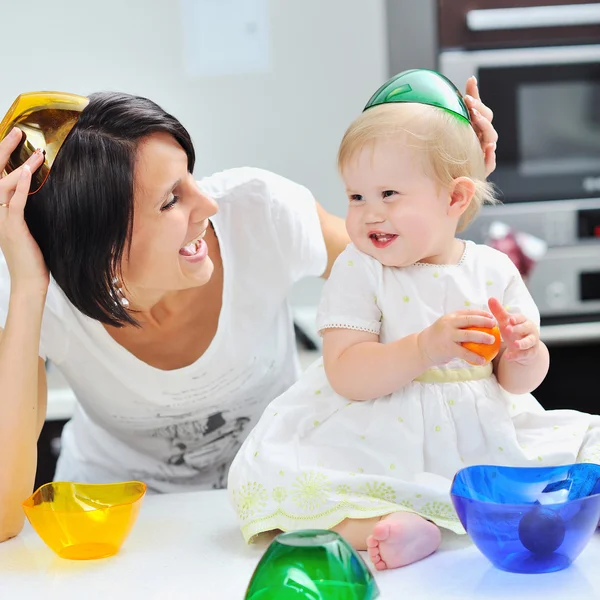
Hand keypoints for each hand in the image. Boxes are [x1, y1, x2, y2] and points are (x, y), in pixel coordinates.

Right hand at [0, 129, 48, 294]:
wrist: (30, 282)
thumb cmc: (34, 256)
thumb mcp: (33, 227)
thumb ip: (33, 208)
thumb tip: (46, 190)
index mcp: (1, 210)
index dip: (3, 157)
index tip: (16, 139)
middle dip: (4, 151)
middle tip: (18, 132)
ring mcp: (3, 220)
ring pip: (3, 186)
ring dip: (19, 167)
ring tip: (36, 153)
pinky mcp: (14, 230)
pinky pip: (14, 204)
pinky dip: (20, 187)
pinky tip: (29, 174)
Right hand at [417, 309, 497, 366]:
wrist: (422, 348)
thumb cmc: (439, 337)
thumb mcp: (448, 325)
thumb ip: (461, 323)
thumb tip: (482, 322)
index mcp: (451, 317)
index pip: (469, 312)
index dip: (482, 313)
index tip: (492, 316)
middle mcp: (449, 324)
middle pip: (470, 320)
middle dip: (484, 321)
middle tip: (495, 325)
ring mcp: (448, 335)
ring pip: (469, 335)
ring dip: (482, 337)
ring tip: (492, 340)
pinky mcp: (448, 348)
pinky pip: (464, 353)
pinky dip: (475, 356)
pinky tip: (483, 360)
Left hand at [464, 76, 497, 176]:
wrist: (451, 174)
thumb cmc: (458, 146)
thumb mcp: (462, 122)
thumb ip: (469, 102)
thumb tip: (471, 78)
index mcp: (480, 128)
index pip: (483, 112)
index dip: (477, 102)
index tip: (467, 95)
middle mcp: (484, 139)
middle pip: (488, 122)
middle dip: (480, 111)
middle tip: (469, 102)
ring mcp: (484, 153)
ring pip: (491, 139)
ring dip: (485, 127)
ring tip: (476, 118)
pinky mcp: (483, 168)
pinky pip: (490, 163)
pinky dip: (490, 156)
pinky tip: (488, 148)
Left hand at [488, 297, 539, 364]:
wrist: (523, 348)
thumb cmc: (513, 331)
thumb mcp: (505, 322)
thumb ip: (499, 311)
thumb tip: (491, 298)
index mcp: (524, 321)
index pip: (521, 318)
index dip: (516, 319)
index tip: (510, 319)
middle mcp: (530, 330)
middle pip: (526, 328)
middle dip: (518, 329)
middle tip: (508, 329)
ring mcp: (531, 342)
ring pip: (529, 342)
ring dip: (522, 343)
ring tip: (514, 344)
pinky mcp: (530, 353)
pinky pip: (524, 354)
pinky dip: (516, 356)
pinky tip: (508, 357)